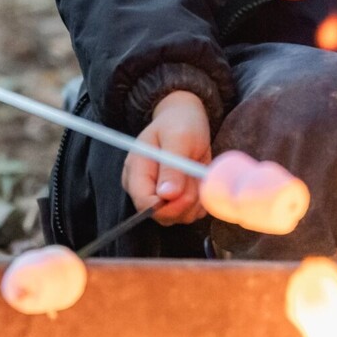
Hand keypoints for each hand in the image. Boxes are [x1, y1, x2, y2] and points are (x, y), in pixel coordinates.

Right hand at [123, 90, 211, 224]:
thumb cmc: (179, 123)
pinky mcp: (173, 201)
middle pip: (163, 215)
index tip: (189, 192)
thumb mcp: (178, 138)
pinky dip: (201, 201)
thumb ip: (172, 167)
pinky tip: (199, 180)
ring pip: (180, 217)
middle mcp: (142, 187)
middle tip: (197, 175)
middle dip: (186, 200)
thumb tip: (167, 195)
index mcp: (136, 170)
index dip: (168, 205)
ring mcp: (158, 196)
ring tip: (197, 172)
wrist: (185, 119)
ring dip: (196, 199)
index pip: (144, 204)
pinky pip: (190, 214)